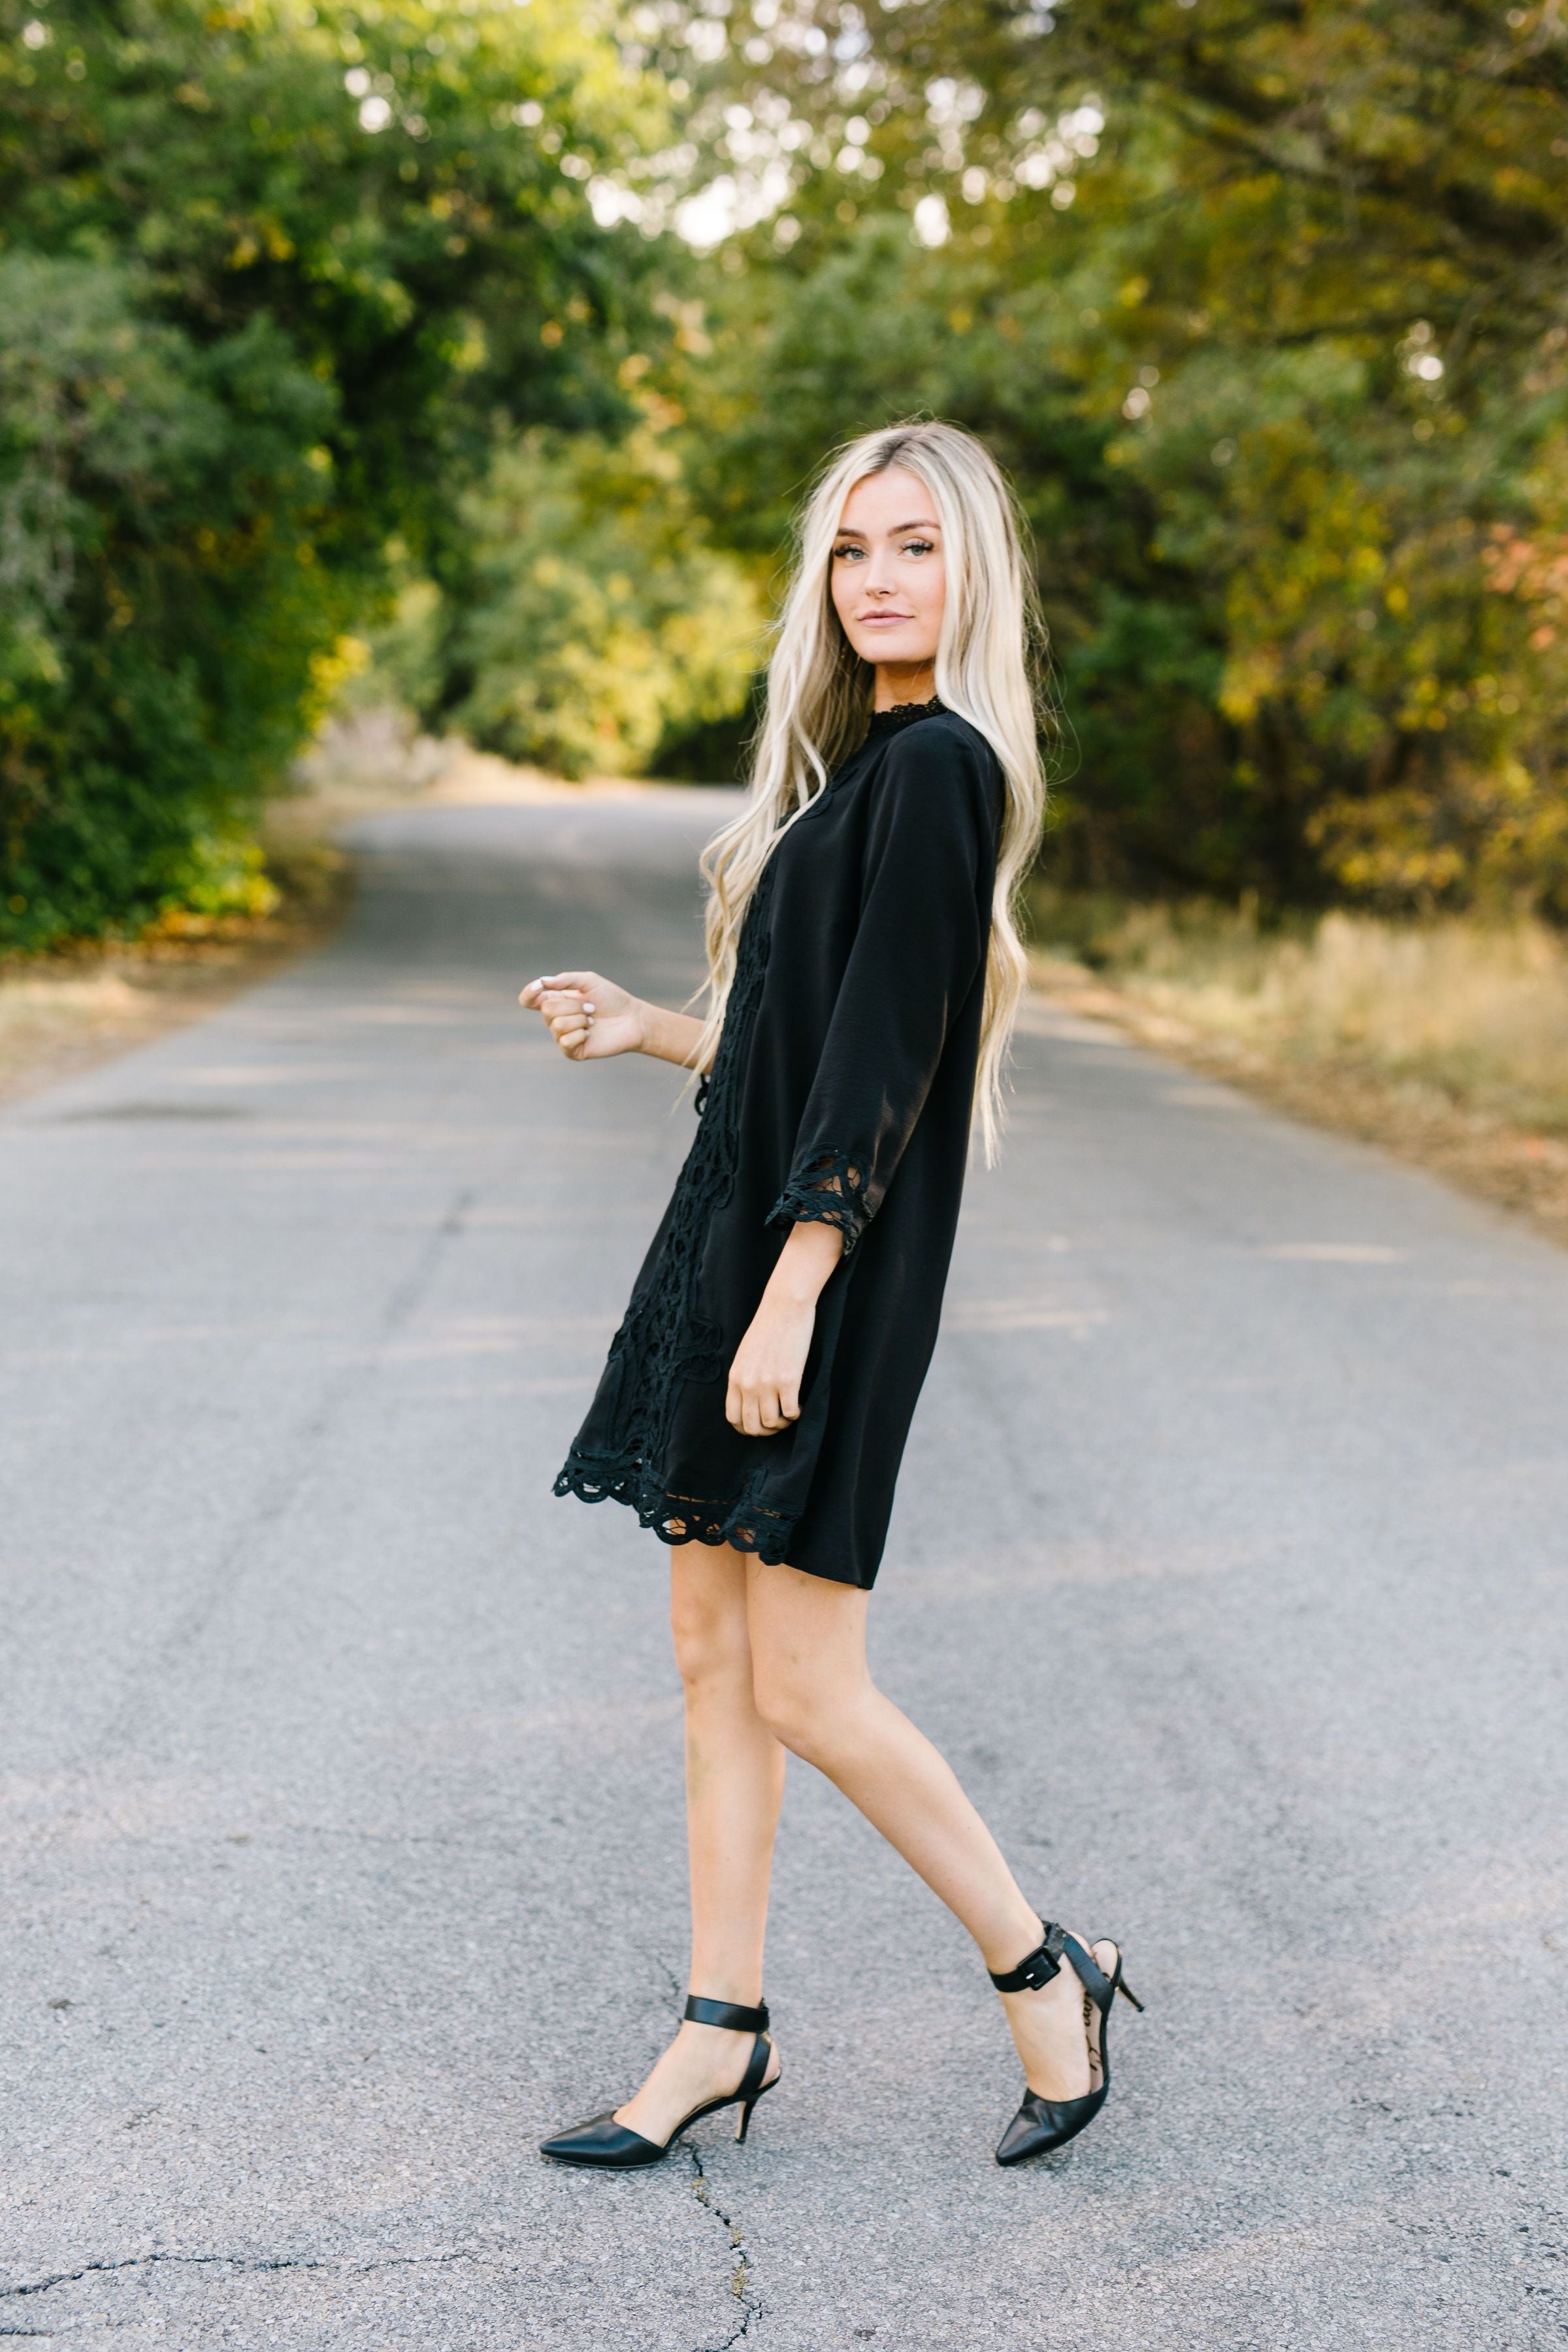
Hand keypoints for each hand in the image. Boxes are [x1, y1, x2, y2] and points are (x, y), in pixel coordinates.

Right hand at [519, 969, 643, 1060]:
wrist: (632, 1019)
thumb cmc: (612, 999)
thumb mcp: (589, 981)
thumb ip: (565, 979)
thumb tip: (542, 981)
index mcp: (557, 1000)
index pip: (529, 1000)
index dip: (529, 993)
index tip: (540, 987)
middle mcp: (556, 1019)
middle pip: (547, 1010)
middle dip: (572, 1006)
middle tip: (591, 1007)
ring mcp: (563, 1036)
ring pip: (557, 1025)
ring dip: (580, 1019)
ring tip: (593, 1020)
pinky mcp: (572, 1051)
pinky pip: (565, 1041)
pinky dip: (580, 1034)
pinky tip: (591, 1033)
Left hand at [725, 1221, 842, 1435]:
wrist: (784, 1307)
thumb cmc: (767, 1327)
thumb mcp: (745, 1354)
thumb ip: (744, 1377)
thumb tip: (749, 1401)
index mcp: (735, 1377)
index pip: (733, 1418)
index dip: (746, 1428)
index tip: (758, 1425)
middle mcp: (748, 1384)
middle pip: (752, 1426)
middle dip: (765, 1432)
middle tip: (777, 1423)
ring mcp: (767, 1383)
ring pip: (772, 1423)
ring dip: (783, 1423)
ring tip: (789, 1413)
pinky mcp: (788, 1380)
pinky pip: (791, 1413)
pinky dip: (796, 1415)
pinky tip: (798, 1405)